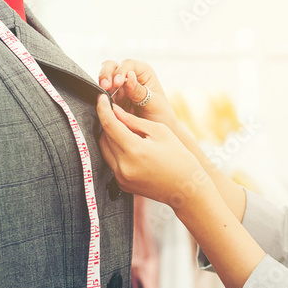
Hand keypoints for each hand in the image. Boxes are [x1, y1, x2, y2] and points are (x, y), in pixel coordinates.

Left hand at [96, 95, 211, 209]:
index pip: (109, 125)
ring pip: (104, 149)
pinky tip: (130, 146)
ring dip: (110, 137)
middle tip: (119, 114)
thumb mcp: (160, 132)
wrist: (187, 189)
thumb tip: (115, 111)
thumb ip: (134, 121)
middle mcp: (124, 166)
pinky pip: (111, 162)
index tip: (101, 98)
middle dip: (108, 123)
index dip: (103, 108)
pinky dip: (115, 150)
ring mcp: (121, 177)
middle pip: (104, 137)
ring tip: (126, 130)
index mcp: (135, 150)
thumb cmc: (179, 158)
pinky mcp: (122, 184)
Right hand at [98, 59, 176, 128]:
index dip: (121, 71)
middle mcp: (128, 76)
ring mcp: (117, 88)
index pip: (128, 64)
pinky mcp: (110, 100)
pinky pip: (101, 96)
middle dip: (106, 75)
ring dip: (100, 86)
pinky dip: (99, 98)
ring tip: (102, 96)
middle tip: (105, 87)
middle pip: (112, 67)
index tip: (118, 83)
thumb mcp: (154, 103)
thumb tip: (130, 75)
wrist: (156, 136)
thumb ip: (140, 91)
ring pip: (103, 79)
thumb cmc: (161, 116)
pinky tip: (101, 104)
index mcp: (143, 72)